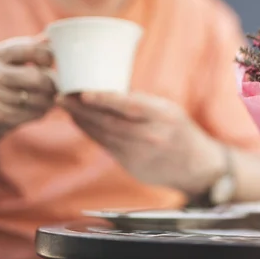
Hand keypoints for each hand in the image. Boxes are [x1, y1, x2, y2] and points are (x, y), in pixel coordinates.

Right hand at [0, 35, 56, 162]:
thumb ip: (24, 50)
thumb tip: (50, 37)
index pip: (32, 49)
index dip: (49, 56)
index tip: (50, 63)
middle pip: (39, 77)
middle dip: (52, 83)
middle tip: (54, 86)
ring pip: (40, 98)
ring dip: (48, 100)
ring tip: (46, 99)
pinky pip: (33, 114)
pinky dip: (40, 112)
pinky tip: (36, 110)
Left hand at [59, 92, 226, 195]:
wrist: (197, 166)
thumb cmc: (180, 131)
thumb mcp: (168, 110)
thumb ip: (141, 103)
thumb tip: (107, 92)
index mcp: (163, 116)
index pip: (130, 106)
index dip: (105, 100)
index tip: (83, 92)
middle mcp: (152, 136)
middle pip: (110, 122)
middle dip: (83, 110)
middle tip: (62, 97)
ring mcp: (140, 154)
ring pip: (104, 135)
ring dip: (82, 121)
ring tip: (66, 107)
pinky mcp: (132, 166)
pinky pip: (106, 146)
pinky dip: (91, 133)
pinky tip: (81, 123)